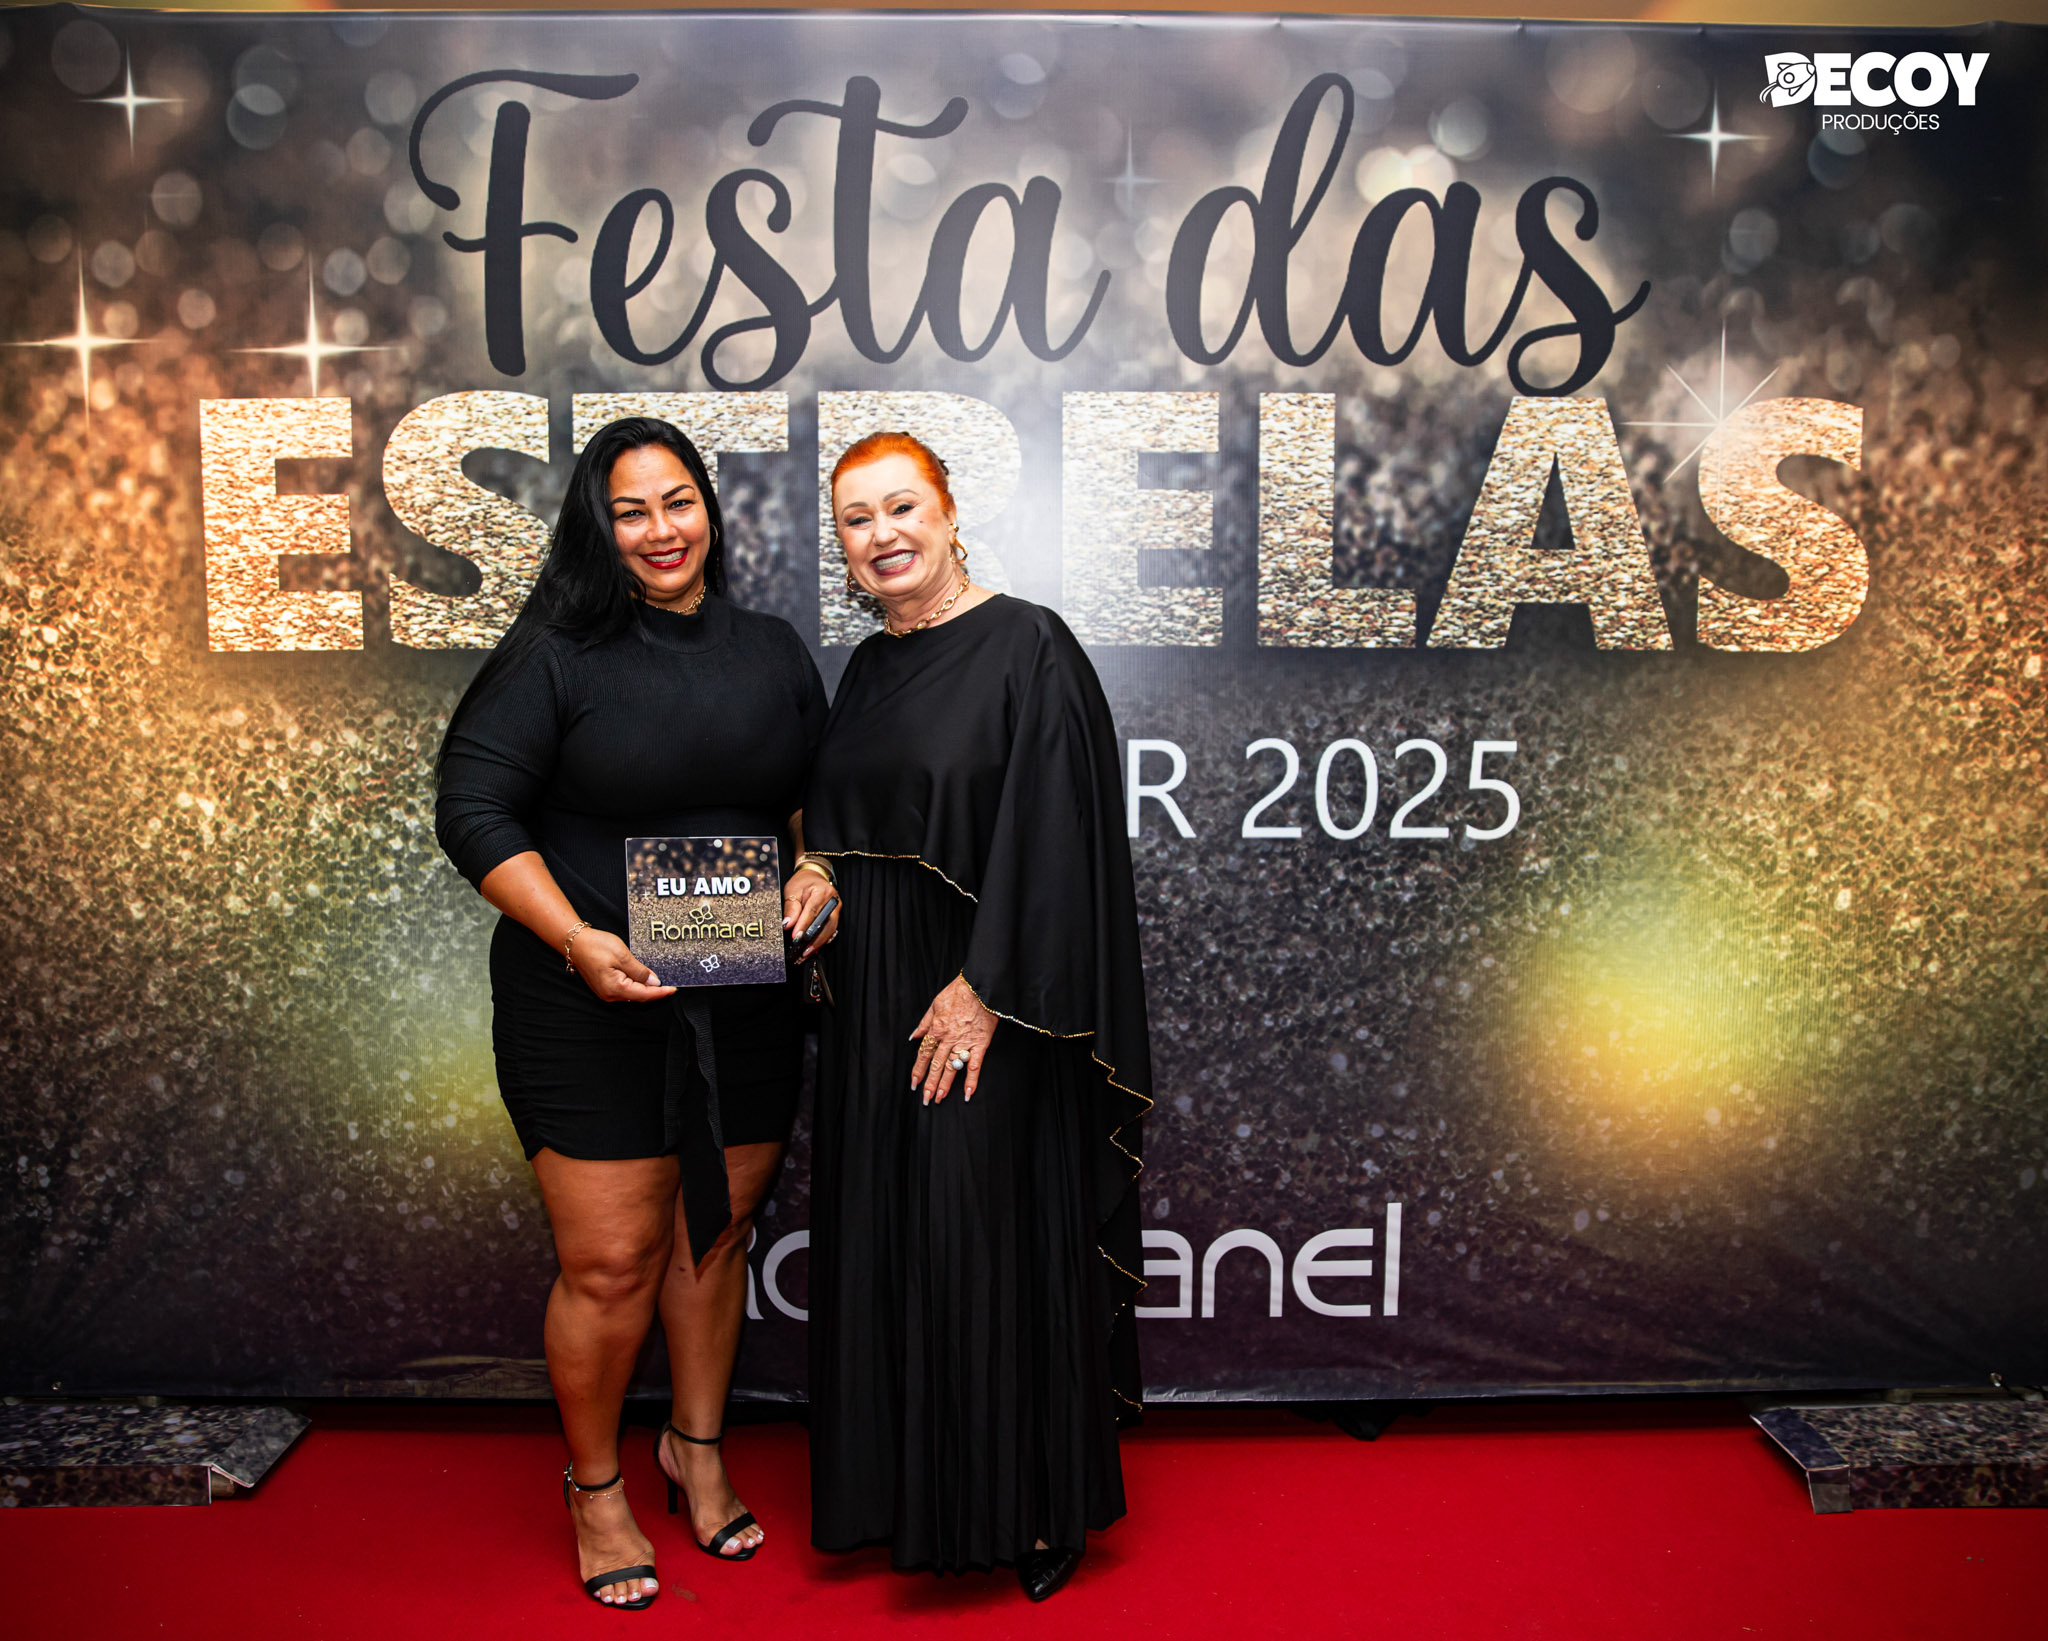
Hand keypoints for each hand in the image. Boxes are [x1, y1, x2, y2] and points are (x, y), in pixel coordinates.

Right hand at [568, 927, 674, 1001]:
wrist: (575, 942)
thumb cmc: (596, 946)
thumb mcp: (622, 955)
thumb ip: (639, 971)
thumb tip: (654, 982)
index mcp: (615, 988)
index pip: (644, 995)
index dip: (660, 993)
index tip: (674, 989)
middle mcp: (610, 995)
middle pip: (638, 997)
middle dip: (655, 992)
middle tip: (670, 985)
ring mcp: (605, 992)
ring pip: (631, 994)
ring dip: (645, 989)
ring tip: (659, 982)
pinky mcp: (604, 987)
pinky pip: (624, 990)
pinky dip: (635, 986)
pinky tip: (643, 979)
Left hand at [783, 866, 840, 959]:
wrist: (813, 876)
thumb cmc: (803, 883)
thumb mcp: (792, 892)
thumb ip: (790, 909)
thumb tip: (787, 924)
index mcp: (821, 892)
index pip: (812, 912)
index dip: (804, 926)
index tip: (796, 937)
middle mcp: (832, 901)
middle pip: (825, 924)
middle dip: (814, 940)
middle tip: (802, 951)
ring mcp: (836, 909)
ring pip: (830, 930)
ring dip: (818, 943)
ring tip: (807, 953)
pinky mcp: (836, 916)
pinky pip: (830, 930)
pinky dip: (822, 940)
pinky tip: (814, 948)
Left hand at [909, 975, 996, 1103]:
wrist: (979, 985)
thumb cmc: (958, 992)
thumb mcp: (935, 1004)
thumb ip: (924, 1023)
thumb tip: (914, 1036)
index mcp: (936, 1029)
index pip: (924, 1054)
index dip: (918, 1070)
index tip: (914, 1084)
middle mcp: (948, 1039)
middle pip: (936, 1065)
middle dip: (929, 1084)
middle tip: (925, 1099)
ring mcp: (964, 1042)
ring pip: (951, 1068)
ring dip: (945, 1085)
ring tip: (939, 1099)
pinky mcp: (980, 1044)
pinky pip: (974, 1065)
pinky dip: (971, 1080)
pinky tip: (967, 1093)